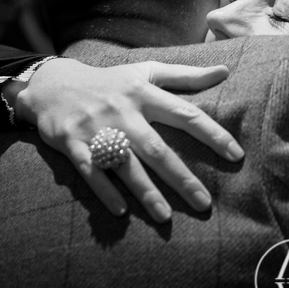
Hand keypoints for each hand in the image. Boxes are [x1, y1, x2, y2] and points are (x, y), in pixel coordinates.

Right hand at [3, 58, 241, 220]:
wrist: (53, 85)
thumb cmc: (110, 82)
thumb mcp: (145, 72)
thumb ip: (186, 76)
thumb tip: (224, 71)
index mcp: (144, 93)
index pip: (185, 114)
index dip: (212, 134)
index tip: (235, 155)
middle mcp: (123, 111)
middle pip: (156, 148)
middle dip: (181, 177)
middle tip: (203, 203)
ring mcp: (96, 128)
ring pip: (124, 165)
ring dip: (145, 192)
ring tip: (165, 217)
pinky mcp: (71, 143)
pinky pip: (90, 171)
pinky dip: (105, 191)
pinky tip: (121, 212)